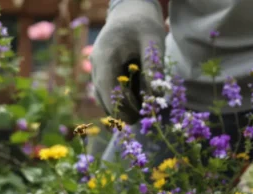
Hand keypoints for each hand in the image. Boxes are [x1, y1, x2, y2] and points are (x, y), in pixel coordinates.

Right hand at [90, 0, 165, 123]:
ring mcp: (97, 68)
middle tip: (141, 122)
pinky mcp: (103, 72)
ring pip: (104, 96)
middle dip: (120, 111)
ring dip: (120, 107)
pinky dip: (121, 99)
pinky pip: (109, 91)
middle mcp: (96, 64)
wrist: (131, 10)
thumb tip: (156, 98)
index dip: (118, 107)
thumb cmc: (143, 24)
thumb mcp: (153, 41)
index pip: (106, 88)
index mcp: (105, 55)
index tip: (132, 121)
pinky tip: (138, 103)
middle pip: (103, 96)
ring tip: (141, 115)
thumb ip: (154, 68)